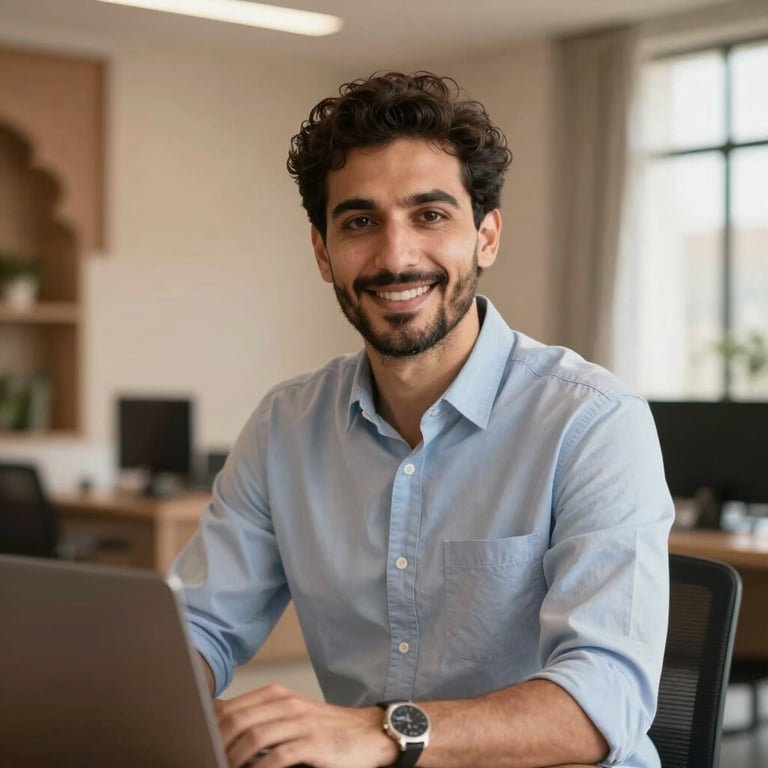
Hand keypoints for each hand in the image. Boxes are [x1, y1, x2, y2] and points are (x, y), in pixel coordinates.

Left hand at [214, 684, 397, 767]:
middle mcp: (287, 704)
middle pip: (239, 720)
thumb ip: (261, 719)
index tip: (197, 744)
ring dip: (234, 758)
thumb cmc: (326, 730)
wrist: (369, 733)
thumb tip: (222, 727)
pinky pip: (279, 756)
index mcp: (278, 696)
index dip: (210, 728)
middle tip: (207, 759)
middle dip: (218, 743)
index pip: (233, 707)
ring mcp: (301, 722)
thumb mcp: (292, 717)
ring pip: (255, 736)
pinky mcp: (314, 743)